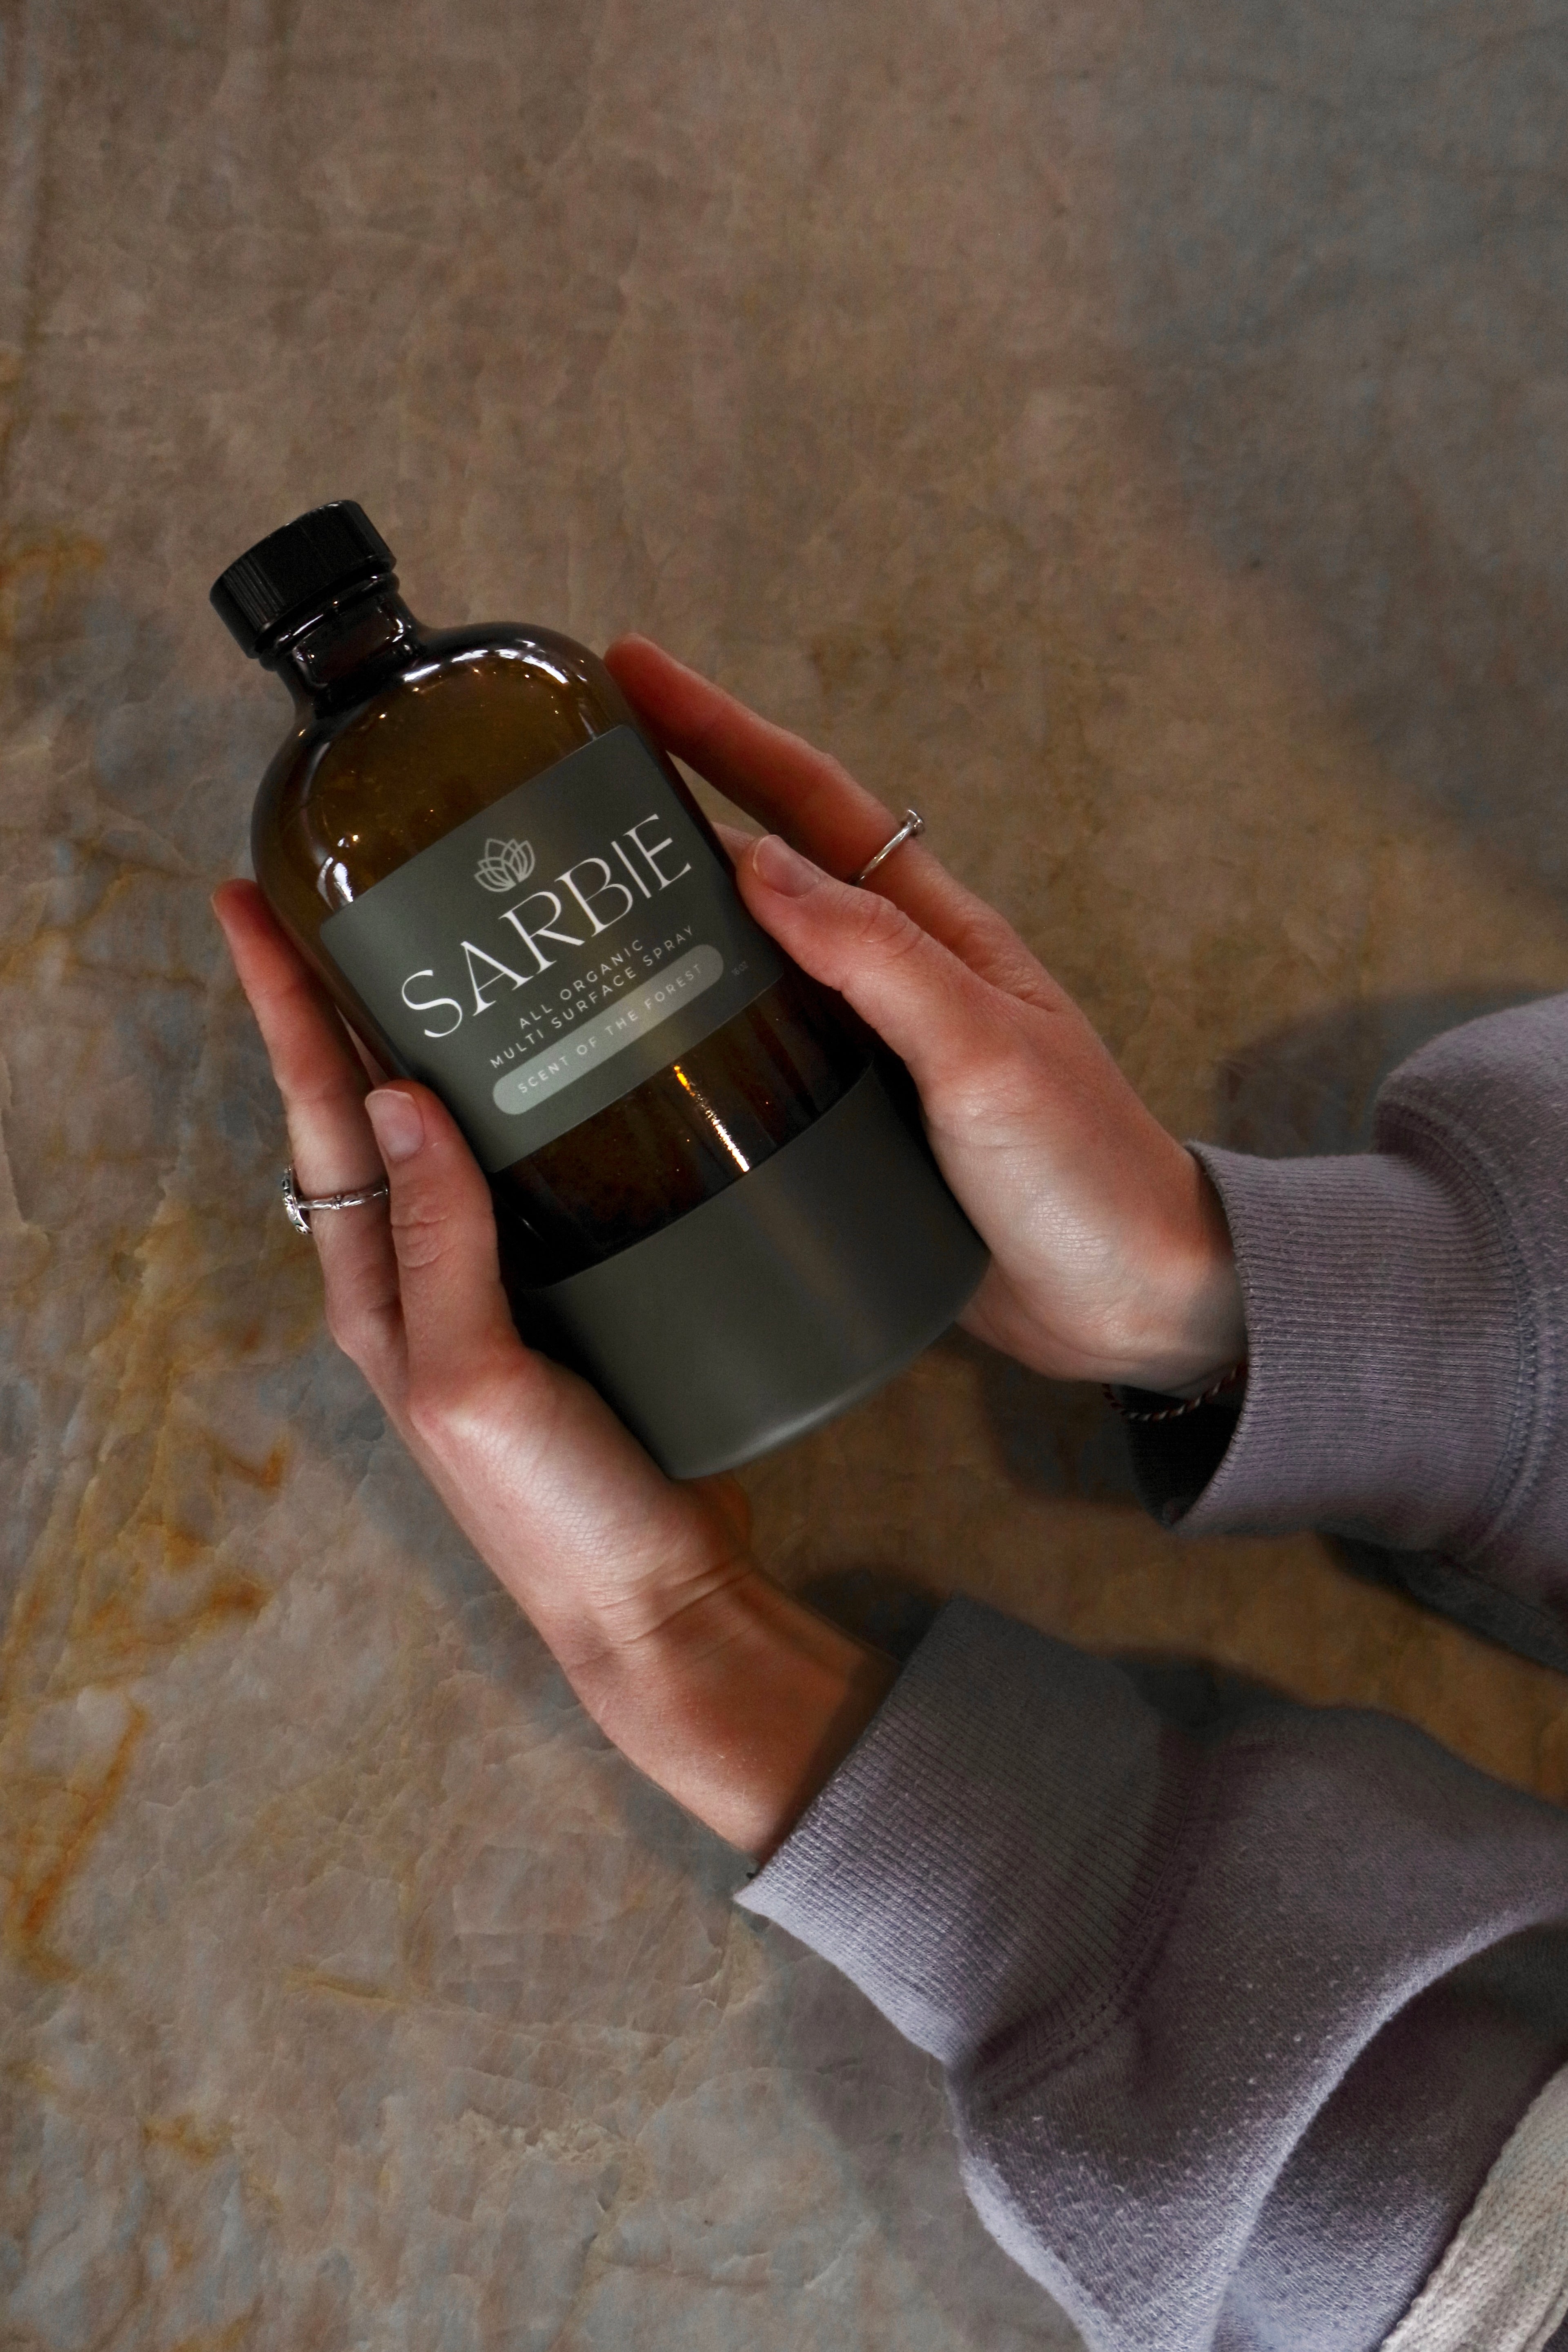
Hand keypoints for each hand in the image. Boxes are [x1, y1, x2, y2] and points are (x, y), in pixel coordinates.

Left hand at [212, 881, 894, 1858]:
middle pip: (362, 1106)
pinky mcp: (573, 1286)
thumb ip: (444, 1249)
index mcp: (381, 1296)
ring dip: (427, 1030)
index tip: (243, 903)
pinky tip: (565, 1053)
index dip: (280, 1007)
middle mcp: (424, 1277)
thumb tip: (401, 1099)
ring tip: (442, 938)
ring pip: (443, 1128)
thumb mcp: (481, 1384)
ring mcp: (497, 1279)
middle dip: (334, 995)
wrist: (658, 1600)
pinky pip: (528, 1169)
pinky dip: (525, 1096)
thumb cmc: (558, 1514)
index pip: (317, 1118)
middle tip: (338, 886)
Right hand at [604, 638, 1245, 1394]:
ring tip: (556, 914)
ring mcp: (863, 1056)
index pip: (809, 802)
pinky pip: (747, 1068)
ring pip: (742, 970)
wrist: (1130, 1302)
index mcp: (934, 933)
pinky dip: (684, 1046)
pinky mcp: (843, 1135)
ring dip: (660, 932)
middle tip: (554, 792)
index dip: (718, 731)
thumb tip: (756, 864)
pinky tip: (620, 1060)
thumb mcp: (985, 1054)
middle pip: (761, 871)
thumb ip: (880, 961)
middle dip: (666, 815)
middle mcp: (891, 981)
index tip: (629, 671)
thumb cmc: (1083, 1169)